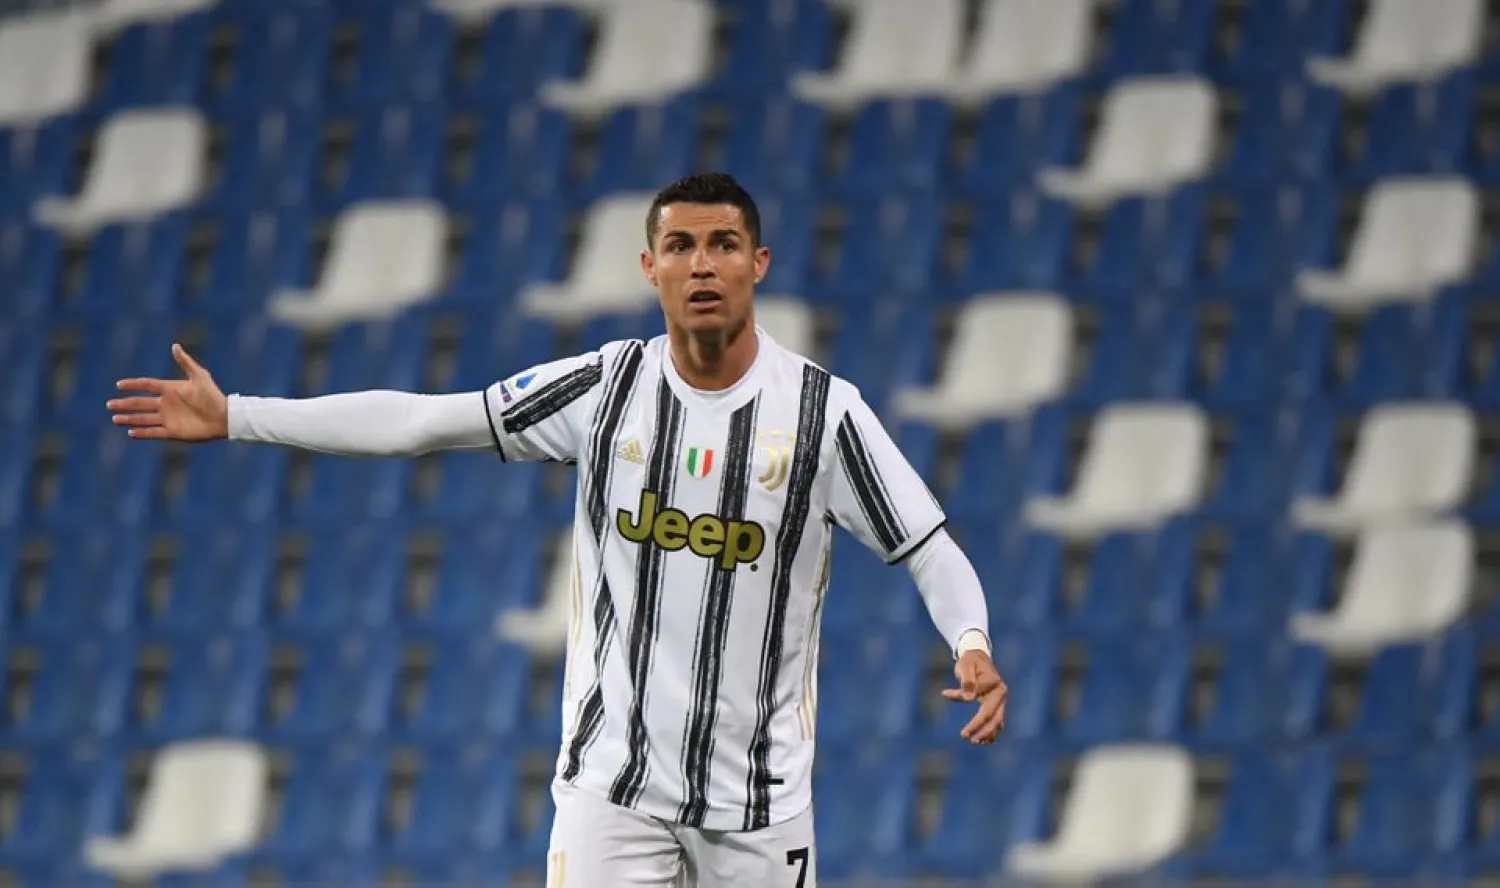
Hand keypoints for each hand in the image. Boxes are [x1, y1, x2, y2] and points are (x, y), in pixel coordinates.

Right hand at [107, 343, 228, 441]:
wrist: (224, 417)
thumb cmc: (213, 396)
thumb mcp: (200, 376)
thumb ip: (186, 362)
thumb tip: (175, 345)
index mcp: (171, 389)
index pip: (147, 385)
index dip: (133, 385)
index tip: (118, 385)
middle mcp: (167, 404)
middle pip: (140, 403)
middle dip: (125, 404)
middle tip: (109, 404)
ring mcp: (168, 418)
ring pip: (144, 419)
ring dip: (129, 419)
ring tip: (115, 418)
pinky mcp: (173, 432)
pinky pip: (154, 432)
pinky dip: (143, 433)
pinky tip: (131, 432)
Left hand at [942, 650, 1007, 744]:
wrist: (977, 657)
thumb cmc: (969, 662)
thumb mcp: (965, 667)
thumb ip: (966, 682)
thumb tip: (968, 699)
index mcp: (995, 685)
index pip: (984, 707)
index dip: (970, 715)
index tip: (953, 711)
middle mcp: (1001, 694)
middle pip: (994, 717)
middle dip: (981, 730)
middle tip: (965, 737)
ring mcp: (1001, 700)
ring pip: (997, 722)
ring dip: (988, 734)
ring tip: (975, 742)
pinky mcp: (997, 704)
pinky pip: (997, 721)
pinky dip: (991, 732)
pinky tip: (983, 741)